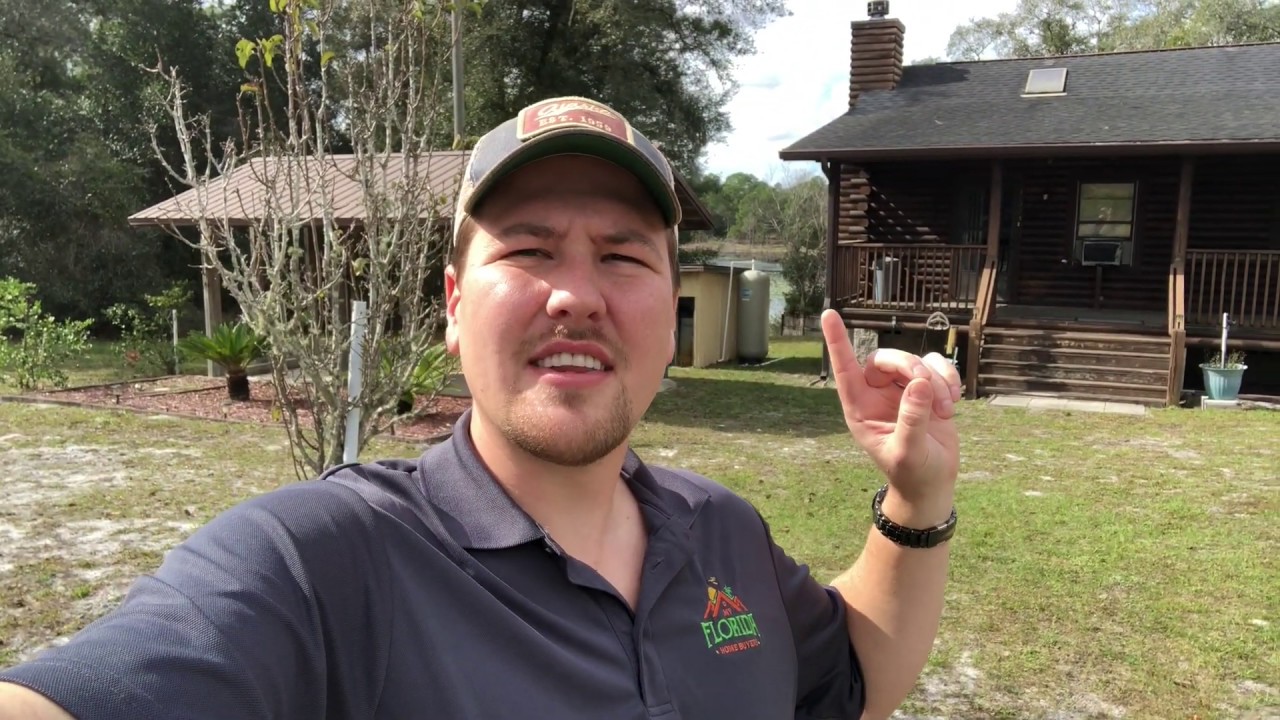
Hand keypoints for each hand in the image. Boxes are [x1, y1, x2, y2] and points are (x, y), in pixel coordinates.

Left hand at [820, 310, 960, 510]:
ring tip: (946, 410)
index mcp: (860, 408)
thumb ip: (912, 419)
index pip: (845, 369)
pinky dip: (948, 379)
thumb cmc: (912, 472)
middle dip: (909, 366)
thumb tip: (919, 383)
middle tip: (928, 388)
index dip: (837, 342)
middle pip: (885, 359)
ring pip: (914, 361)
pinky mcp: (927, 389)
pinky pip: (936, 366)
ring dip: (935, 380)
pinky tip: (953, 404)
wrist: (933, 483)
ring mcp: (902, 389)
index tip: (829, 314)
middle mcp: (877, 394)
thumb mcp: (908, 452)